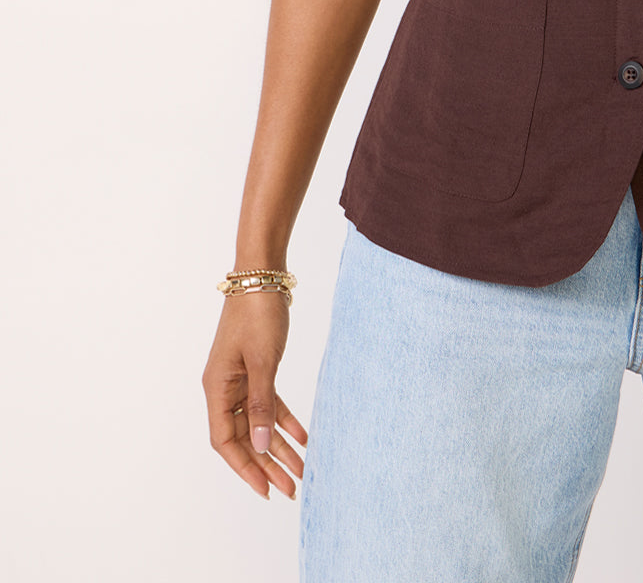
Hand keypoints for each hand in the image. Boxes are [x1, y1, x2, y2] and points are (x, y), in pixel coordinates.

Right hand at [202, 292, 307, 500]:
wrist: (263, 275)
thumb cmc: (257, 313)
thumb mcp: (263, 361)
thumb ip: (261, 405)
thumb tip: (260, 444)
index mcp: (217, 388)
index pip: (225, 441)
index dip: (244, 468)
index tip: (266, 489)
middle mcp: (224, 387)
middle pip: (243, 437)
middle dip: (267, 465)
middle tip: (291, 489)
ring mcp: (240, 379)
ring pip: (258, 422)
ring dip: (279, 447)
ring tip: (301, 471)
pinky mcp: (257, 368)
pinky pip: (270, 403)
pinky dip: (285, 420)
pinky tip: (304, 437)